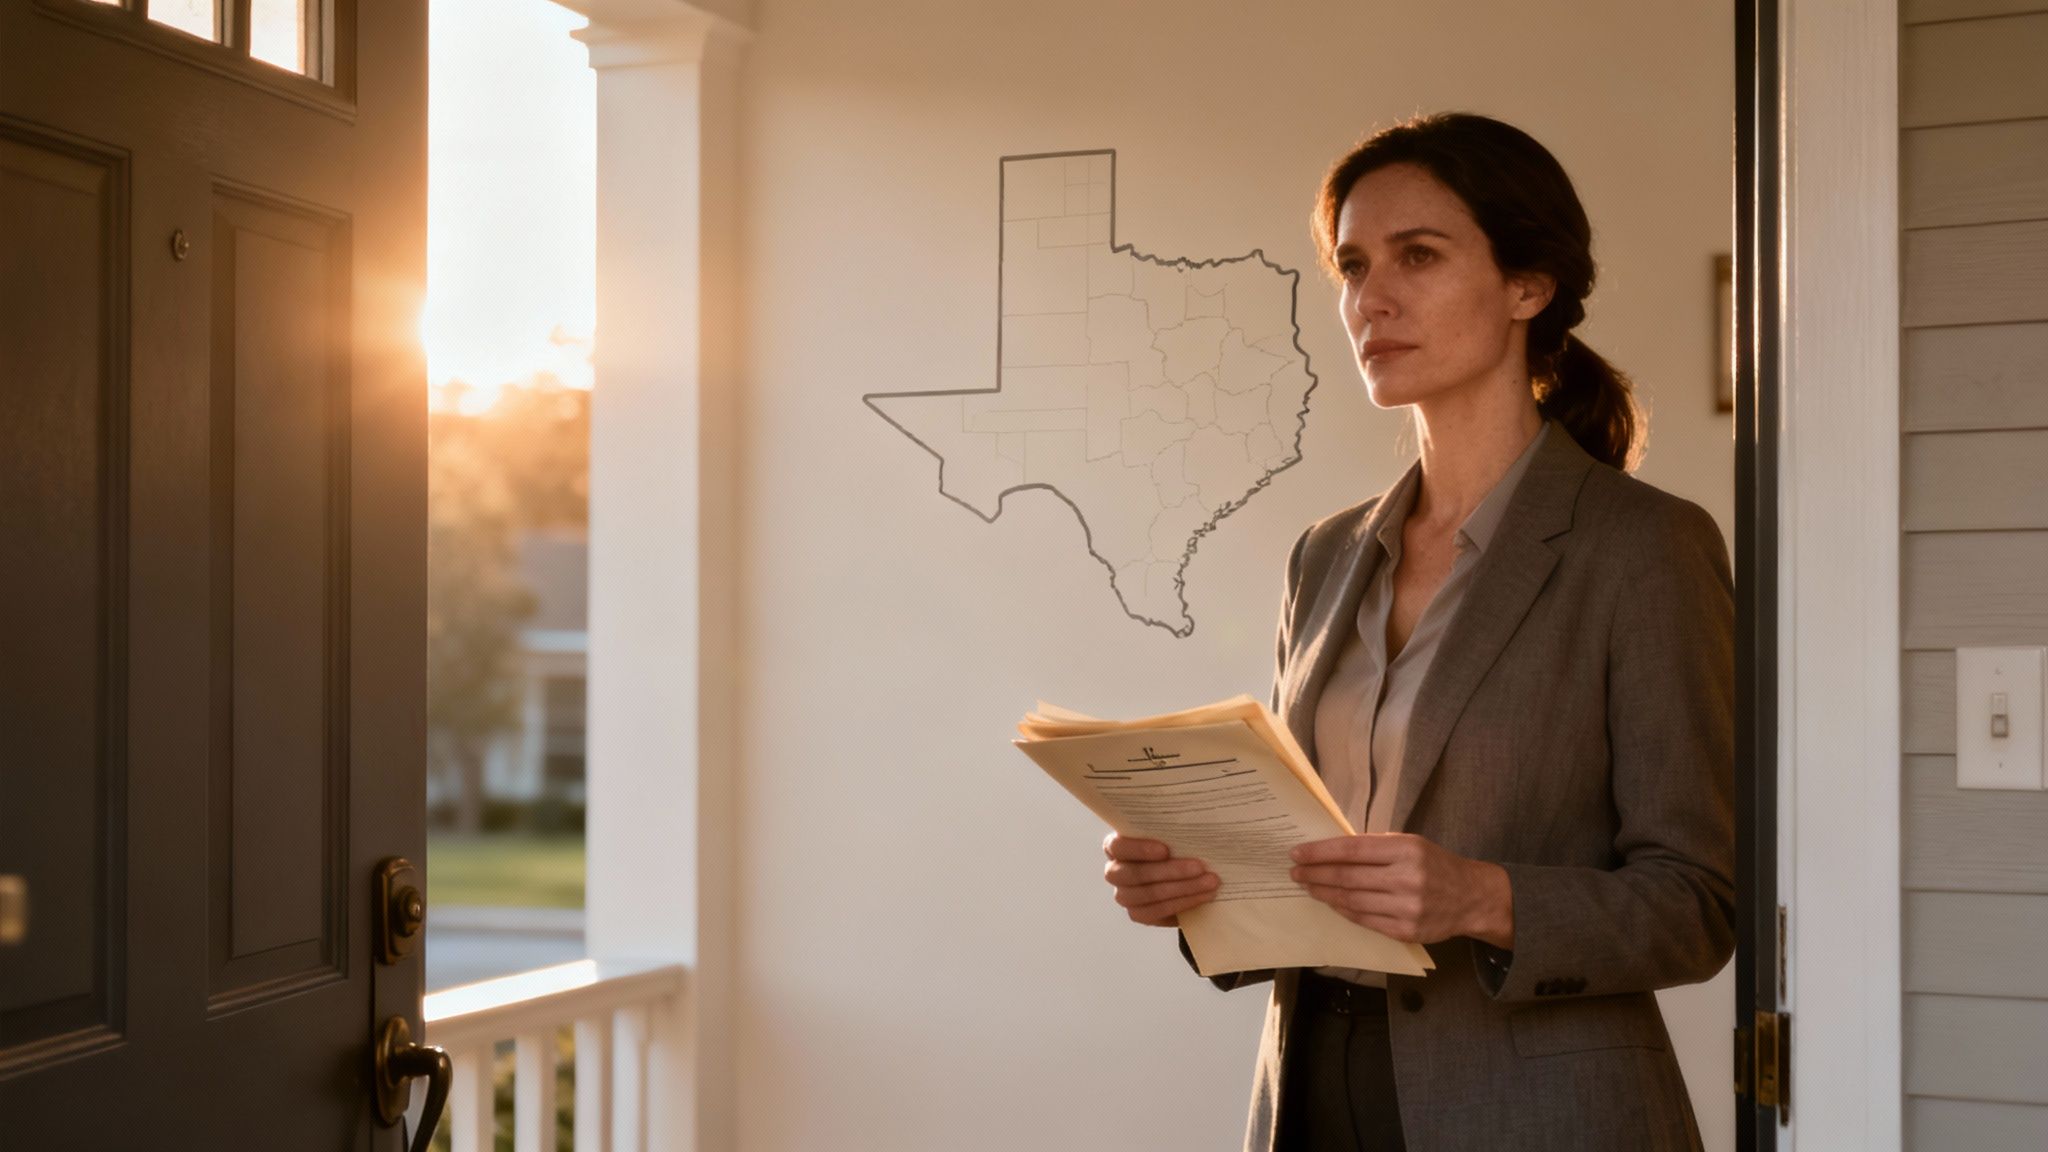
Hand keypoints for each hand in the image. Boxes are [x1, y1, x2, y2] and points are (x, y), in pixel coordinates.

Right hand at [1102, 833, 1218, 926]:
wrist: (1185, 874)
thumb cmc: (1176, 844)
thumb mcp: (1174, 831)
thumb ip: (1176, 824)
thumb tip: (1197, 811)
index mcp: (1116, 845)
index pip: (1118, 846)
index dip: (1139, 849)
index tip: (1166, 850)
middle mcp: (1115, 871)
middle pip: (1134, 874)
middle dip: (1170, 871)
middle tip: (1200, 867)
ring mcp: (1124, 895)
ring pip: (1148, 895)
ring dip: (1182, 889)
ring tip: (1209, 882)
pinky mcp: (1138, 913)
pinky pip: (1157, 912)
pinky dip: (1182, 903)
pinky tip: (1202, 896)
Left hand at [1290, 833, 1513, 947]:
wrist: (1471, 898)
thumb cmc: (1436, 865)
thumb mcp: (1411, 844)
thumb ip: (1376, 847)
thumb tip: (1332, 851)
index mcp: (1406, 850)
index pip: (1352, 849)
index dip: (1321, 852)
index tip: (1298, 853)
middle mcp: (1406, 878)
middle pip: (1347, 877)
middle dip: (1315, 874)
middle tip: (1295, 872)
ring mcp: (1406, 908)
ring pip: (1352, 901)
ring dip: (1324, 894)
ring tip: (1308, 886)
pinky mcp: (1405, 931)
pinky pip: (1364, 920)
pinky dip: (1344, 910)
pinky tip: (1331, 903)